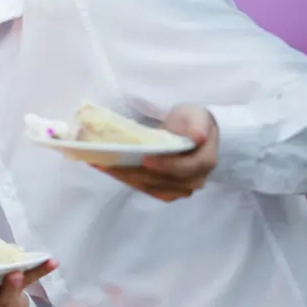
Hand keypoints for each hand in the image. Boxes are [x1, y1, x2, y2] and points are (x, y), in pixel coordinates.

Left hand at [91, 104, 217, 201]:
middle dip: (134, 171)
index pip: (184, 168)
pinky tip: (107, 169)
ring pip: (148, 186)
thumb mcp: (196, 116)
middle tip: (110, 162)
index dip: (164, 165)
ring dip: (124, 176)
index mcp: (204, 162)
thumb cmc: (192, 122)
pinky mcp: (164, 190)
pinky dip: (125, 179)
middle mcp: (193, 180)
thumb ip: (196, 125)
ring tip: (102, 164)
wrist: (191, 133)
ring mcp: (178, 188)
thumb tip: (198, 136)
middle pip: (161, 180)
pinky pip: (143, 188)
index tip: (145, 159)